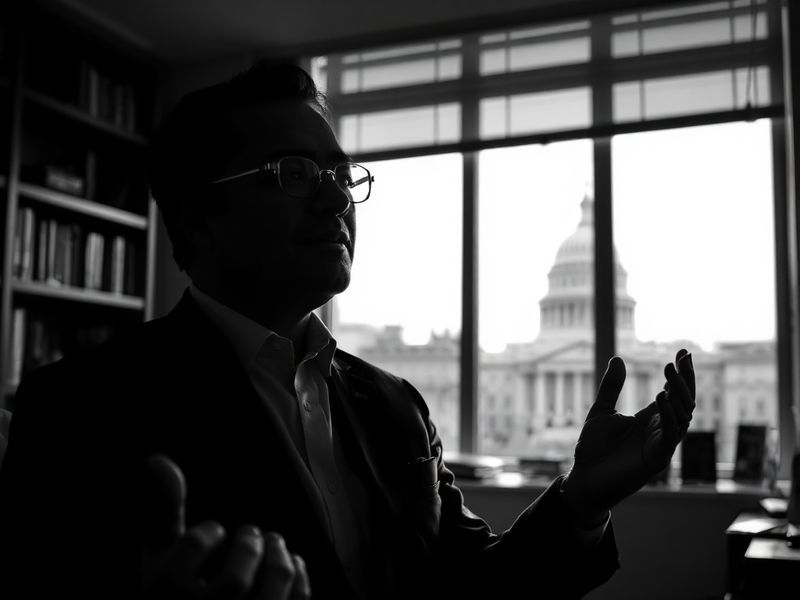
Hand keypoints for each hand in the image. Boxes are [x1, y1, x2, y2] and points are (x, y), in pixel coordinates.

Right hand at [142, 454, 310, 599]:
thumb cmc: (174, 595)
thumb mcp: (161, 556)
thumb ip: (163, 510)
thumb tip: (157, 460)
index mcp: (166, 596)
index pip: (192, 552)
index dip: (208, 534)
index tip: (215, 532)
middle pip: (235, 581)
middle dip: (250, 547)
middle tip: (252, 533)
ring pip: (270, 595)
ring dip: (280, 561)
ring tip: (275, 545)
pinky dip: (299, 581)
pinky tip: (292, 567)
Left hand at [561, 350, 695, 527]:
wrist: (584, 478)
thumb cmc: (594, 448)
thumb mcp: (601, 411)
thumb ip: (611, 387)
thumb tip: (618, 358)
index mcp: (650, 419)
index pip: (674, 392)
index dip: (681, 374)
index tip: (683, 353)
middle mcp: (660, 430)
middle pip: (684, 402)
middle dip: (685, 379)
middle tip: (681, 358)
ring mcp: (661, 445)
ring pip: (683, 416)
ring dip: (679, 393)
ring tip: (670, 371)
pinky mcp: (657, 459)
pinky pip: (671, 436)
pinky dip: (670, 416)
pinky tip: (662, 396)